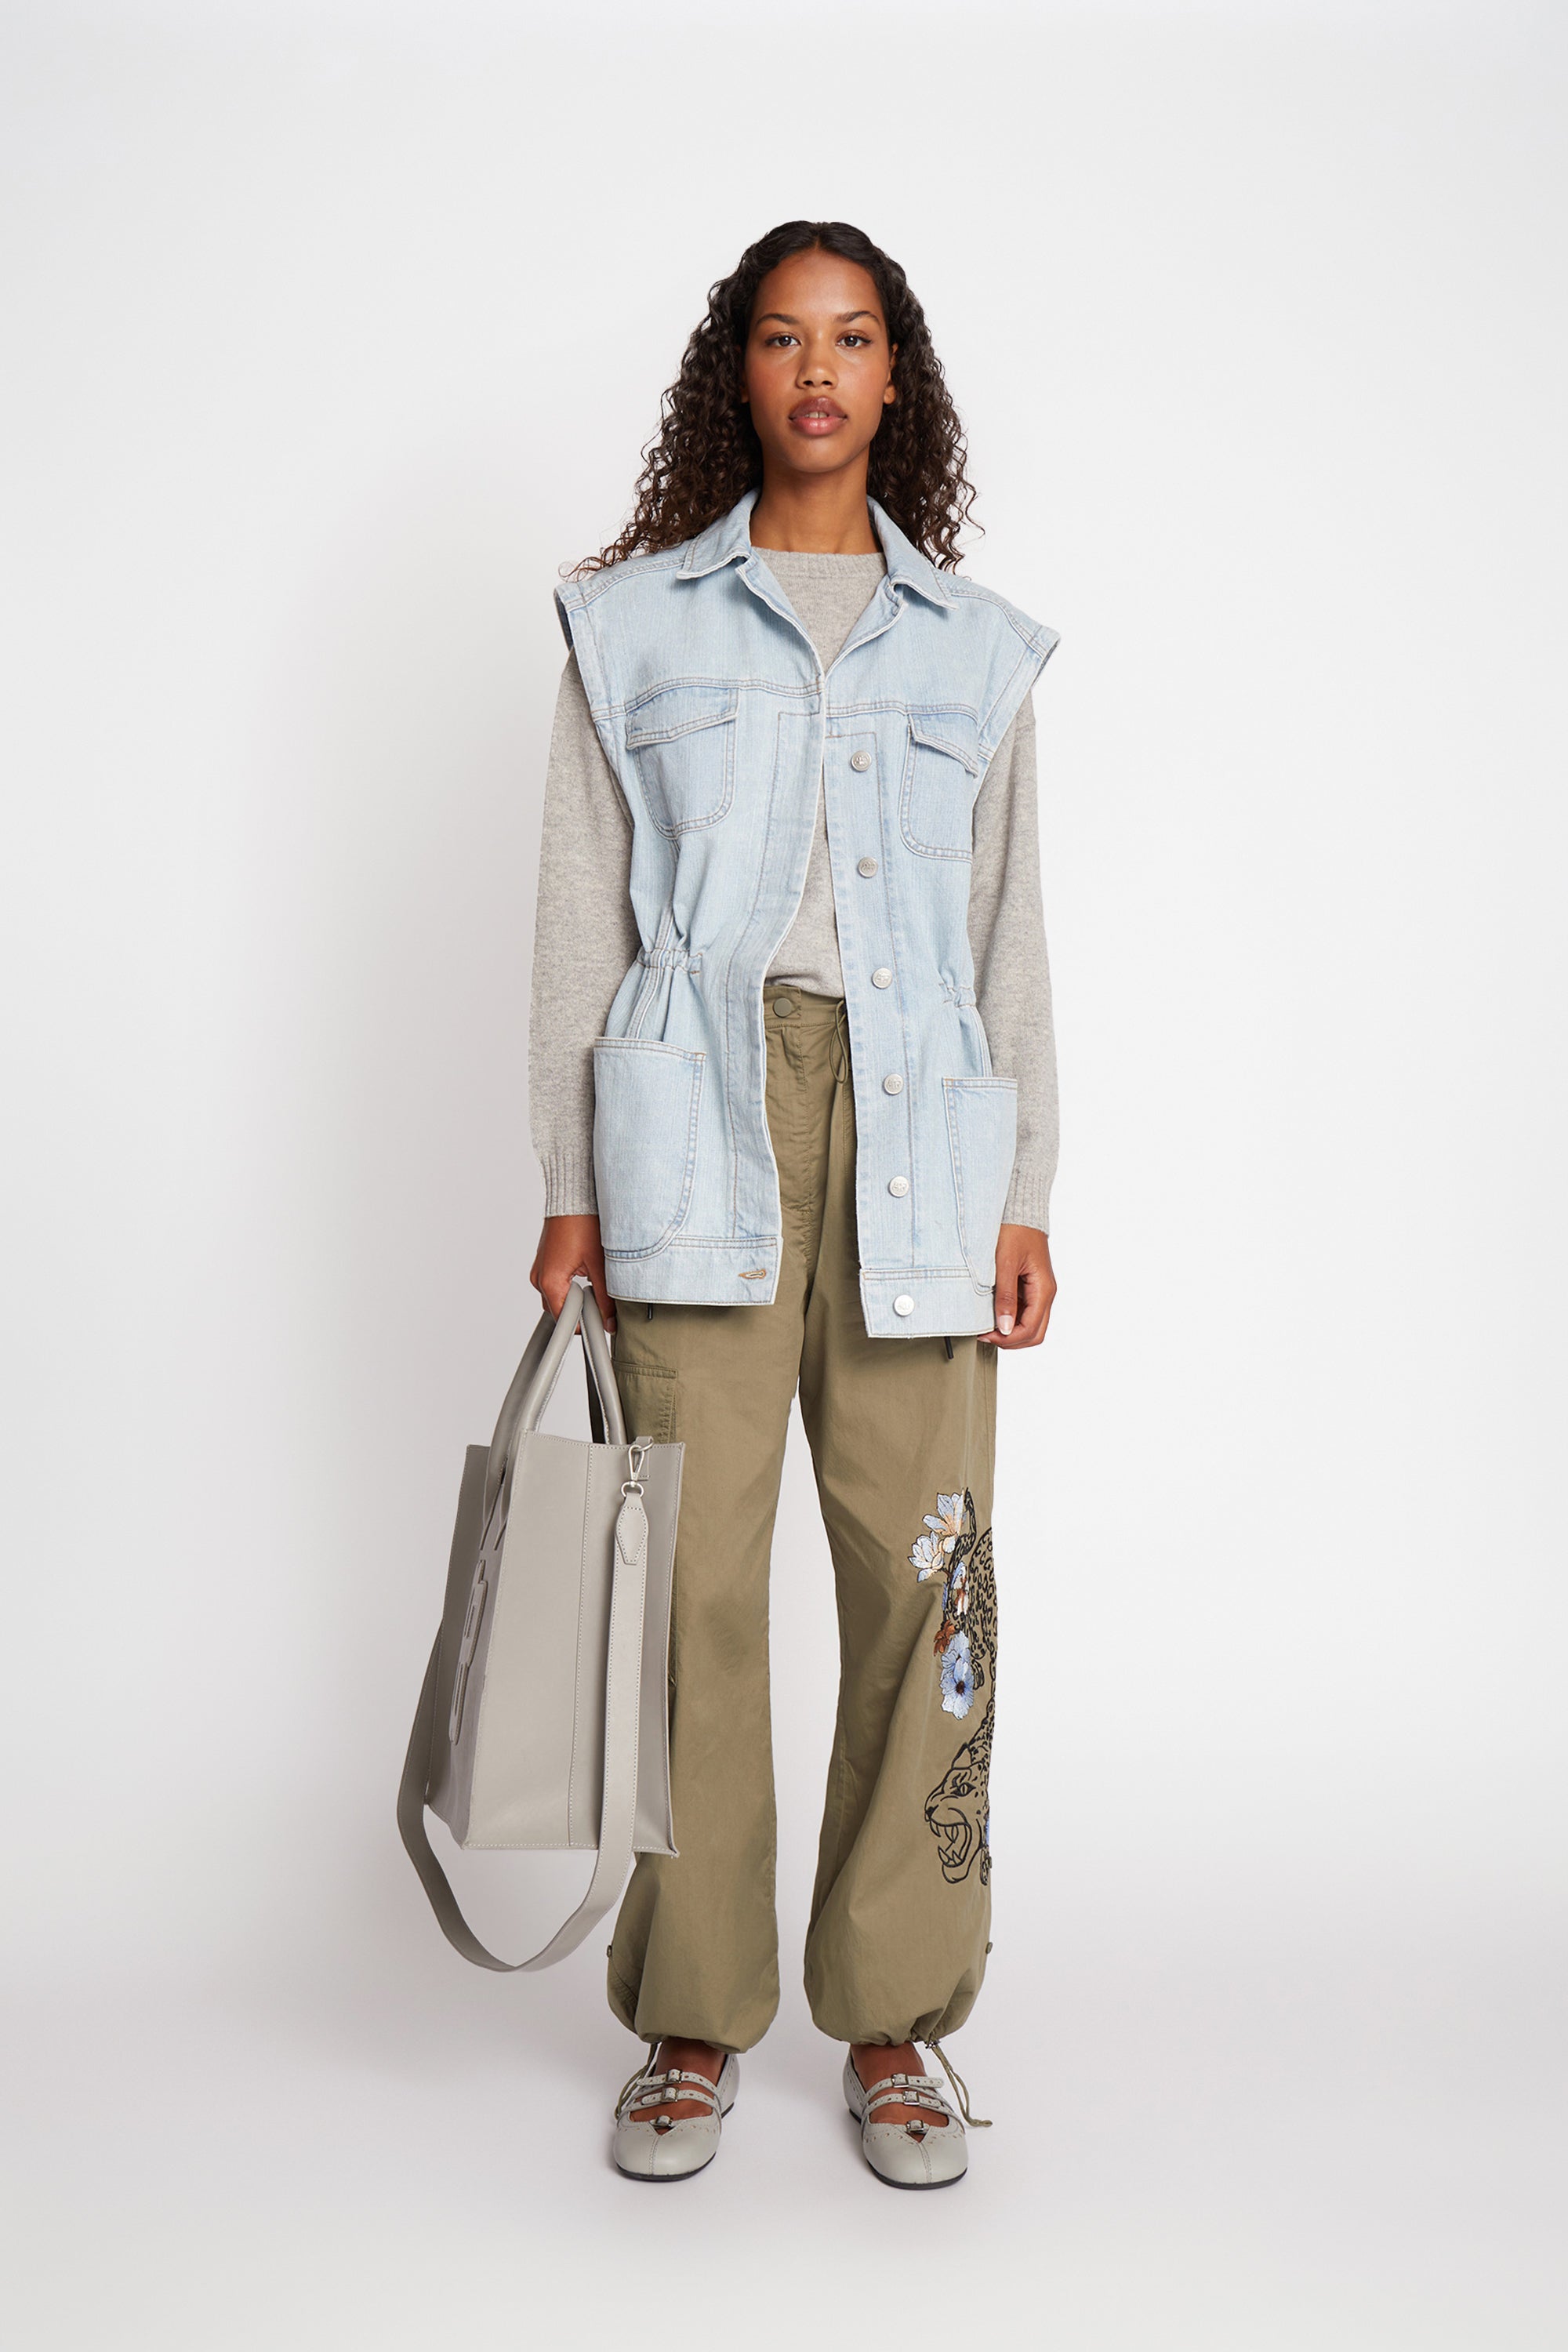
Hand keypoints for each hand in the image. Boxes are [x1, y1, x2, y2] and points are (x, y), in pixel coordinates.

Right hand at [529, 1214, 616, 1333]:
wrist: (573, 1197)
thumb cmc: (583, 1223)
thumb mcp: (600, 1264)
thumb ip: (605, 1298)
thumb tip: (610, 1321)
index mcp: (549, 1281)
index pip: (562, 1319)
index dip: (582, 1324)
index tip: (600, 1323)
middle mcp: (539, 1277)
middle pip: (559, 1309)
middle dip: (579, 1309)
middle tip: (600, 1299)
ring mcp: (540, 1269)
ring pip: (558, 1296)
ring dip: (575, 1295)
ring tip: (594, 1280)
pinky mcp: (545, 1261)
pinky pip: (556, 1282)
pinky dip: (570, 1283)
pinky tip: (586, 1272)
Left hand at [978, 1224, 1054, 1348]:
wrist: (1019, 1210)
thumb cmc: (1014, 1230)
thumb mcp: (1005, 1263)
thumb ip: (1006, 1297)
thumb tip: (1005, 1328)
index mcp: (1043, 1289)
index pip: (1031, 1329)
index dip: (1008, 1339)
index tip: (985, 1335)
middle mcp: (1045, 1293)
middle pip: (1034, 1333)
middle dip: (1010, 1340)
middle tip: (985, 1335)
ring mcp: (1038, 1291)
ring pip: (1030, 1325)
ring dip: (1010, 1331)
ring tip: (986, 1326)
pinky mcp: (1030, 1287)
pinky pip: (1024, 1312)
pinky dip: (1010, 1318)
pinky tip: (992, 1314)